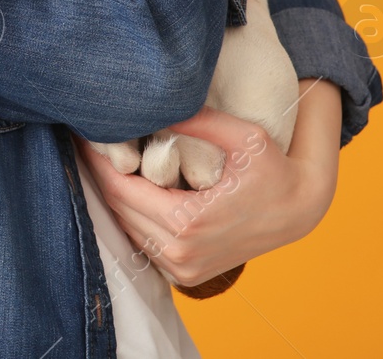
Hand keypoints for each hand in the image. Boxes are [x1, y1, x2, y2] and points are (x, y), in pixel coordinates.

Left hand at [71, 78, 342, 288]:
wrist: (299, 211)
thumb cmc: (272, 168)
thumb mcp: (241, 135)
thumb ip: (194, 120)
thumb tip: (149, 107)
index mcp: (188, 223)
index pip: (121, 189)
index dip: (98, 161)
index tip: (84, 134)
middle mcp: (180, 254)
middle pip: (118, 208)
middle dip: (102, 173)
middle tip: (89, 140)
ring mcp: (182, 270)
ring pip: (127, 226)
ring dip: (115, 193)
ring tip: (108, 158)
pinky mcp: (186, 275)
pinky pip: (144, 241)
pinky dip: (133, 214)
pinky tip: (131, 185)